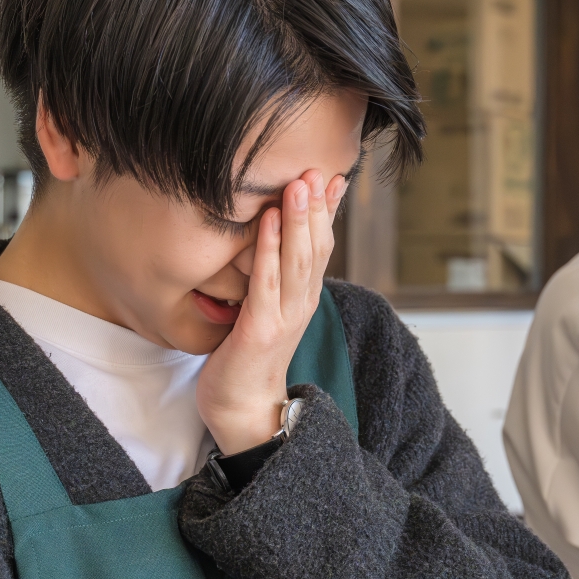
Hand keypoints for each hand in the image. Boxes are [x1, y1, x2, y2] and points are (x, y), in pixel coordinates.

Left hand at [194, 170, 347, 454]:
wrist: (243, 409)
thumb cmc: (247, 358)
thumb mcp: (267, 310)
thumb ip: (274, 279)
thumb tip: (275, 244)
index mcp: (304, 298)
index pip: (323, 247)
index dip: (330, 212)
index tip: (336, 177)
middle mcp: (302, 304)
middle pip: (316, 248)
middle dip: (318, 207)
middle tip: (318, 169)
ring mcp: (284, 317)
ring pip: (298, 260)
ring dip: (300, 220)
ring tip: (299, 184)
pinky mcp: (260, 329)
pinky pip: (267, 282)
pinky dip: (270, 250)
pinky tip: (270, 222)